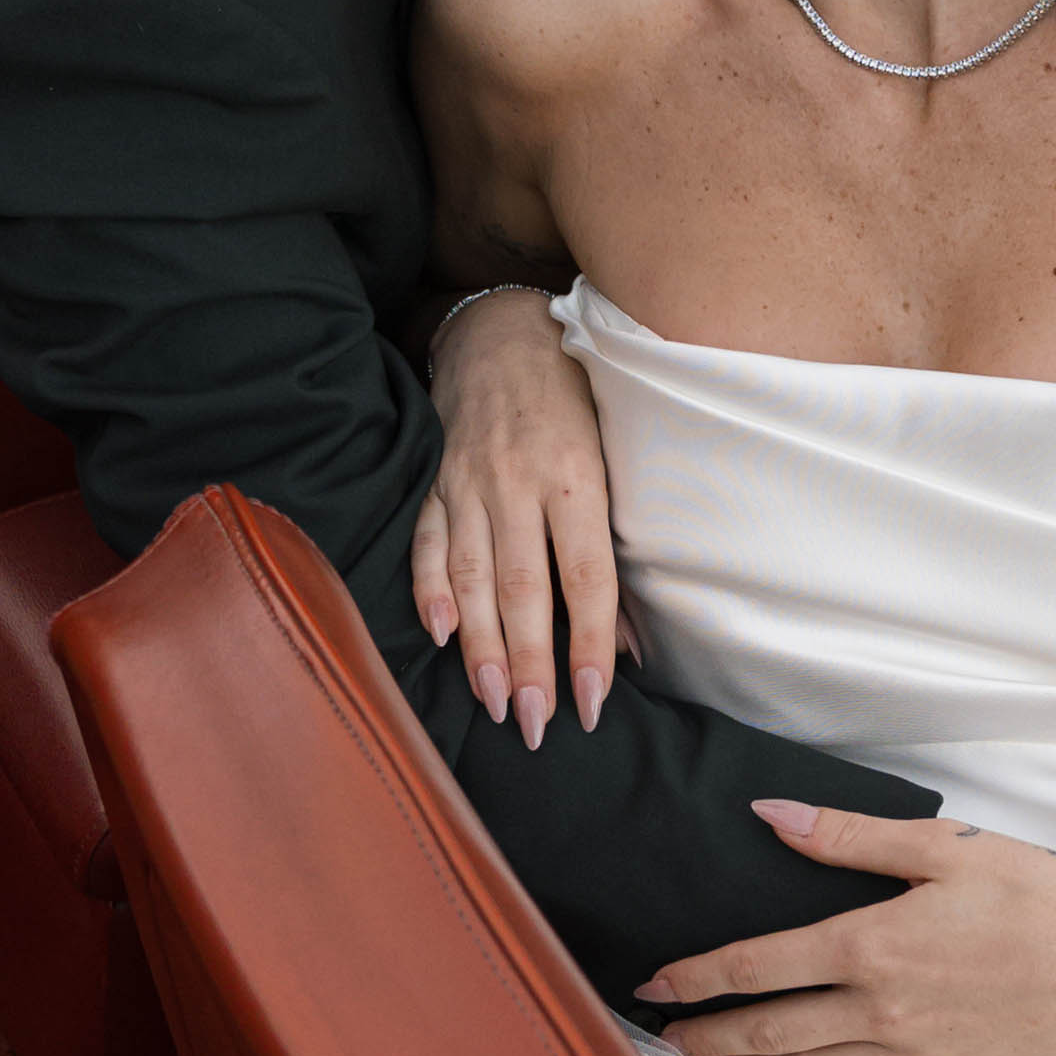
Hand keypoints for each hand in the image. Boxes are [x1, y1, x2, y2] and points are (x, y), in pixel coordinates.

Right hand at [411, 286, 625, 744]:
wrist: (499, 328)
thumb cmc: (574, 397)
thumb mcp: (613, 455)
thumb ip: (614, 545)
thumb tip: (629, 642)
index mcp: (576, 476)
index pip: (585, 578)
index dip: (588, 646)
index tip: (592, 704)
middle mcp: (517, 483)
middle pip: (523, 590)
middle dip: (530, 665)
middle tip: (537, 726)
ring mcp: (467, 482)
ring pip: (472, 578)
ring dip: (481, 648)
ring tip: (496, 704)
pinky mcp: (433, 480)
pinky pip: (426, 543)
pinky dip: (430, 590)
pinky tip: (439, 636)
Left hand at [632, 799, 1055, 1055]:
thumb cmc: (1040, 896)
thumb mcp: (944, 848)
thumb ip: (847, 838)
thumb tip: (768, 816)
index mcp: (871, 946)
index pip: (758, 967)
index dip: (697, 977)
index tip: (652, 982)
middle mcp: (880, 1010)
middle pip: (768, 1031)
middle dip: (705, 1035)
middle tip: (657, 1036)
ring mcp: (911, 1053)